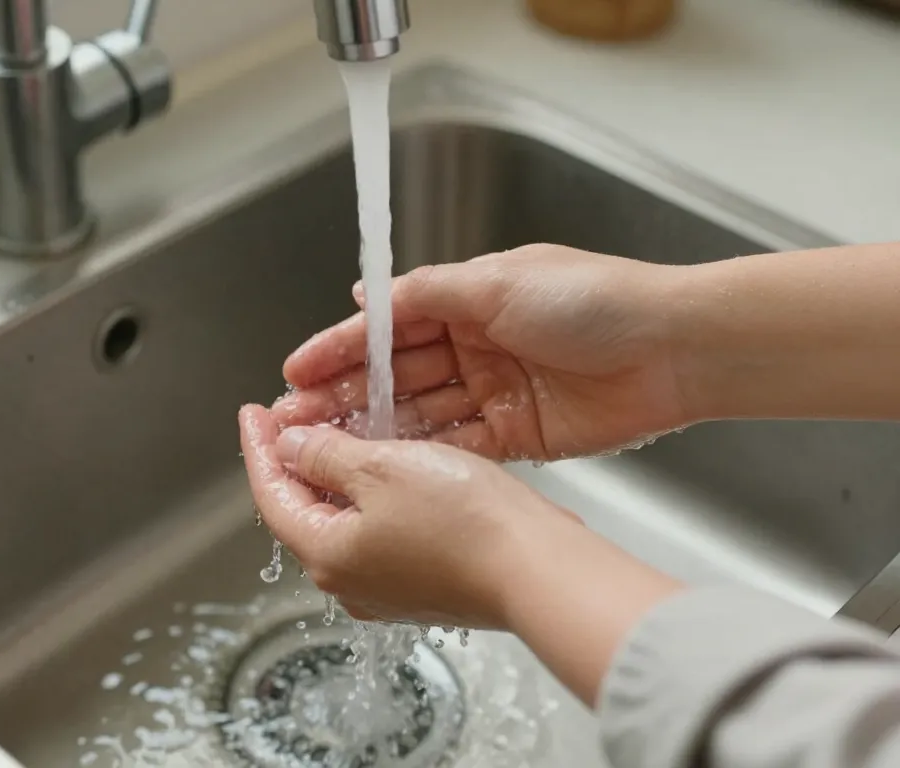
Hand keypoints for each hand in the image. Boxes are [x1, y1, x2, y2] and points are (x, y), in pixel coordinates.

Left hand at [238, 404, 580, 628]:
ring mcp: (389, 588)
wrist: (537, 568)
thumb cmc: (466, 522)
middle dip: (297, 461)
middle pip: (305, 511)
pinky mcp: (425, 584)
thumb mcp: (383, 467)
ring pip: (347, 520)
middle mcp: (351, 582)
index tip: (252, 414)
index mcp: (327, 554)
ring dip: (340, 475)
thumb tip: (290, 447)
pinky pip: (383, 532)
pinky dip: (376, 496)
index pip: (271, 495)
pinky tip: (391, 467)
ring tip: (342, 433)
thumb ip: (327, 454)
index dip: (259, 448)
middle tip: (293, 417)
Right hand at [272, 244, 687, 460]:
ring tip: (325, 447)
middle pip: (397, 373)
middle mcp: (476, 345)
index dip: (340, 348)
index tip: (296, 371)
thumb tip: (364, 293)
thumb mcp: (499, 280)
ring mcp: (494, 391)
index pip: (388, 325)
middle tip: (297, 420)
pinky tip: (385, 464)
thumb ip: (427, 292)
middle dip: (346, 394)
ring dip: (375, 428)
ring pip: (421, 413)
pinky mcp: (517, 434)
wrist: (673, 349)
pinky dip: (423, 455)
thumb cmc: (593, 300)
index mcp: (468, 300)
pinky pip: (458, 445)